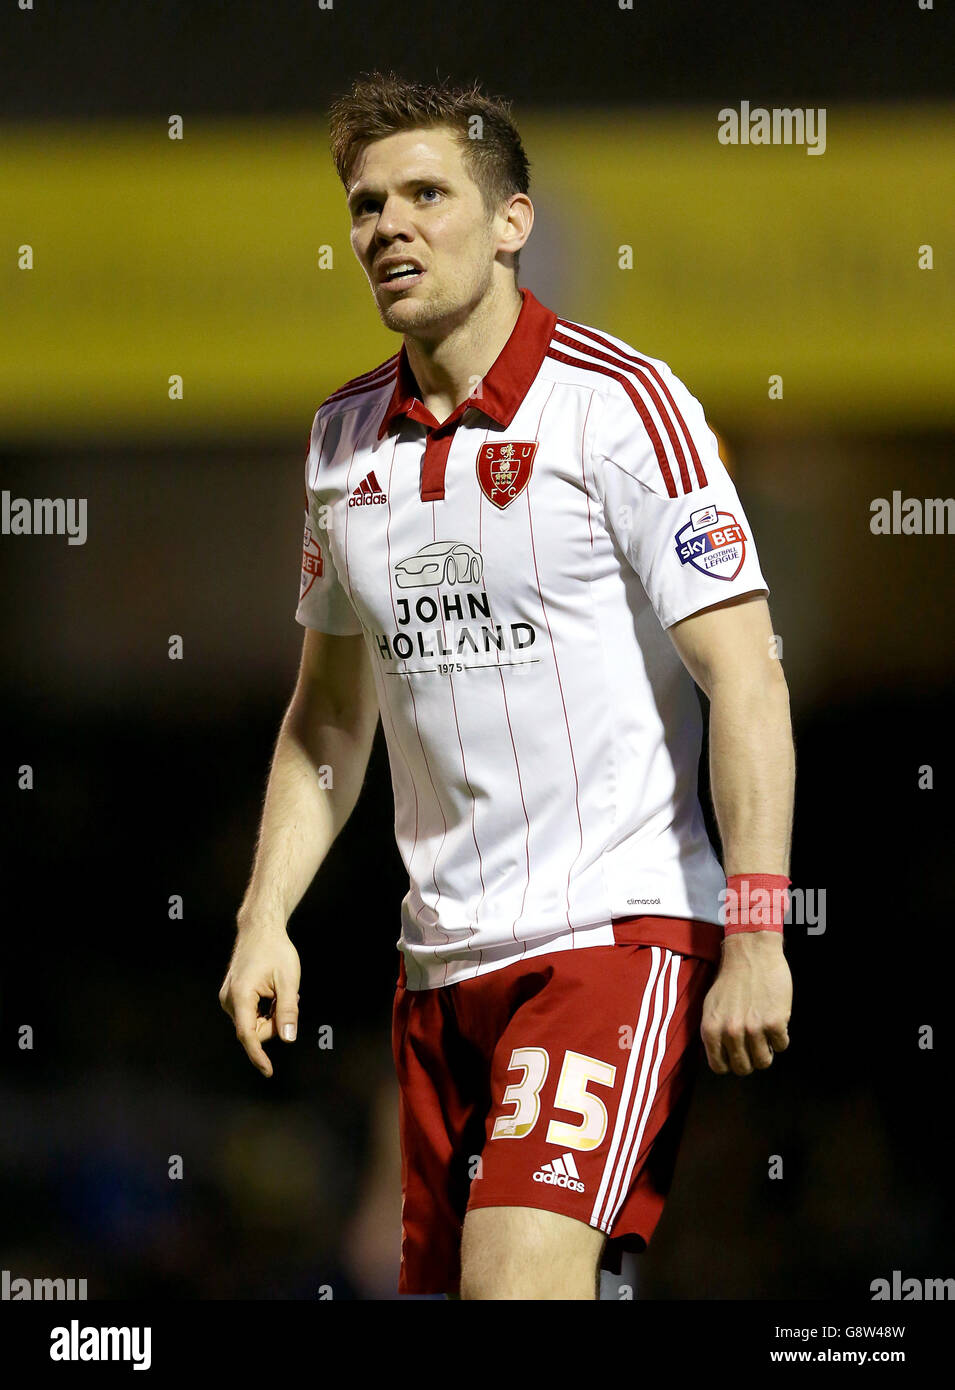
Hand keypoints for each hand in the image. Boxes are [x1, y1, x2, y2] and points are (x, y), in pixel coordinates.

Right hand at [218, 923, 300, 1076]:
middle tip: (290, 998)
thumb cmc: (276, 951)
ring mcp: (228, 999)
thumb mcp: (288, 980)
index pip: (248, 1034)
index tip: (268, 1071)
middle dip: (275, 1022)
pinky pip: (250, 1016)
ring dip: (271, 1015)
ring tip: (280, 991)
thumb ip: (288, 1009)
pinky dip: (265, 1010)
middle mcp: (229, 1000)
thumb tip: (288, 1038)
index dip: (258, 1055)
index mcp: (240, 995)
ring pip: (254, 1024)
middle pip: (255, 1030)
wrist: (260, 931)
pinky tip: (272, 992)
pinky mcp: (231, 998)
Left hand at [701, 932, 791, 1075]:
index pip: (719, 1067)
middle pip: (743, 1068)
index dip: (730, 1063)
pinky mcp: (774, 1022)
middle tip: (755, 1046)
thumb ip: (714, 1033)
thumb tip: (721, 1057)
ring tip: (765, 1034)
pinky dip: (781, 1036)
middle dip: (750, 1060)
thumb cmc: (731, 979)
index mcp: (711, 1029)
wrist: (751, 953)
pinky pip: (782, 1046)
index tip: (738, 1055)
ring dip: (767, 1050)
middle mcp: (730, 1032)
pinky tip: (776, 1021)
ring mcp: (753, 1029)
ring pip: (764, 1061)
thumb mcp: (711, 1007)